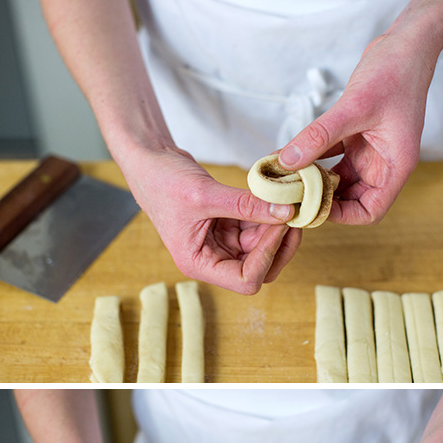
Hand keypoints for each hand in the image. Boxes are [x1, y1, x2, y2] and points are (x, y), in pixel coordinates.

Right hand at [118, 145, 301, 294]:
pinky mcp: (228, 226)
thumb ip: (246, 205)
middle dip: (279, 245)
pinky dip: (269, 212)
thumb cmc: (163, 182)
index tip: (279, 225)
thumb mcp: (205, 194)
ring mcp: (221, 243)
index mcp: (199, 264)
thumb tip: (286, 211)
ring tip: (286, 198)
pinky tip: (275, 194)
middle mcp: (212, 259)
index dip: (267, 257)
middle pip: (260, 269)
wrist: (150, 163)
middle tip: (292, 214)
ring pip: (262, 248)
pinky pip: (257, 227)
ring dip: (277, 226)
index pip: (245, 280)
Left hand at [278, 32, 432, 224]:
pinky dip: (311, 158)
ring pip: (337, 179)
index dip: (342, 216)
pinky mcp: (357, 136)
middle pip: (350, 200)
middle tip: (288, 195)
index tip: (311, 207)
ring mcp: (370, 151)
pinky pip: (330, 157)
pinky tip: (287, 155)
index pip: (370, 211)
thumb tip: (287, 161)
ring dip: (312, 180)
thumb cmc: (395, 72)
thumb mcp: (355, 107)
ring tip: (283, 179)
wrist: (406, 43)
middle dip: (320, 200)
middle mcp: (383, 163)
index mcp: (395, 165)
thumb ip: (320, 135)